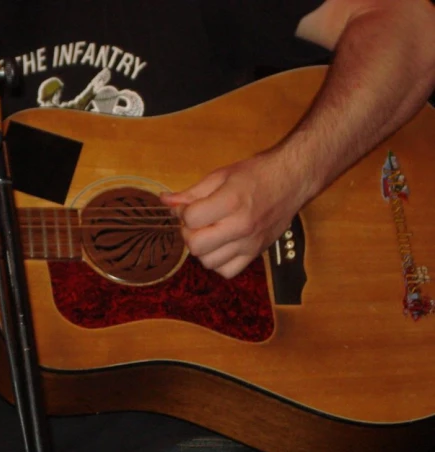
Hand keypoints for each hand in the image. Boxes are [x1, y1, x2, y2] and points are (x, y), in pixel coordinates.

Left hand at [160, 153, 314, 278]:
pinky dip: (219, 262)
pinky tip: (221, 246)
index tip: (189, 206)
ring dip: (202, 249)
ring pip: (208, 262)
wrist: (292, 180)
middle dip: (189, 233)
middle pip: (196, 245)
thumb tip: (165, 201)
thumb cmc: (257, 174)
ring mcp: (249, 243)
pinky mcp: (256, 253)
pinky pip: (227, 271)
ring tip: (209, 233)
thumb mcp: (221, 175)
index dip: (183, 212)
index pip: (190, 218)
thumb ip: (191, 193)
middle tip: (196, 222)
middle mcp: (241, 226)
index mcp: (231, 201)